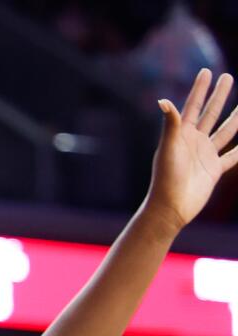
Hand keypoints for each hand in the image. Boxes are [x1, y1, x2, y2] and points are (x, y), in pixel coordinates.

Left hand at [145, 69, 237, 231]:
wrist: (171, 207)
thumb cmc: (165, 178)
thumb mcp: (168, 148)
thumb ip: (170, 124)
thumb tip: (163, 100)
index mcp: (181, 134)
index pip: (193, 106)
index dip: (200, 89)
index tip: (207, 71)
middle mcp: (194, 142)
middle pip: (210, 113)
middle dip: (218, 95)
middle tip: (228, 77)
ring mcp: (205, 154)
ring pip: (226, 131)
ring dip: (236, 116)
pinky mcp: (215, 169)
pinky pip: (234, 155)